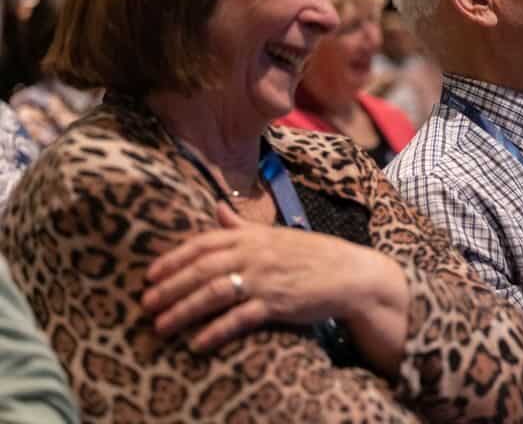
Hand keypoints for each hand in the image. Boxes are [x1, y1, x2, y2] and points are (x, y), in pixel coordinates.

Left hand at [142, 203, 408, 356]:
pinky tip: (198, 343)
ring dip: (184, 311)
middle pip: (201, 270)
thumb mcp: (275, 235)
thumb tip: (217, 208)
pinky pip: (240, 318)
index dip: (173, 259)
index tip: (149, 275)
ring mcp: (265, 279)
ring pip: (214, 293)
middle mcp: (254, 254)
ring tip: (161, 326)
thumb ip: (242, 226)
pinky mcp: (277, 303)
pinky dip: (216, 331)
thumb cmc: (311, 254)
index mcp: (252, 236)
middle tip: (146, 304)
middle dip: (170, 288)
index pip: (203, 244)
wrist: (349, 273)